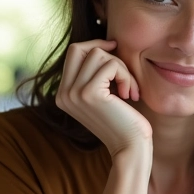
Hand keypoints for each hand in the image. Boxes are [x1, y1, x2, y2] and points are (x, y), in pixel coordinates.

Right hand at [56, 39, 151, 156]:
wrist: (130, 149)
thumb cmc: (123, 122)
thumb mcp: (103, 95)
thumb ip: (94, 75)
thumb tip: (102, 44)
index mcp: (62, 94)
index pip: (73, 53)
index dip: (95, 46)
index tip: (115, 50)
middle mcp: (63, 93)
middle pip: (79, 48)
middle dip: (105, 52)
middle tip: (123, 69)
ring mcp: (73, 93)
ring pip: (98, 54)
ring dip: (121, 68)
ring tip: (129, 89)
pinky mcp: (89, 93)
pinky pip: (111, 65)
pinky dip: (126, 76)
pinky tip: (130, 95)